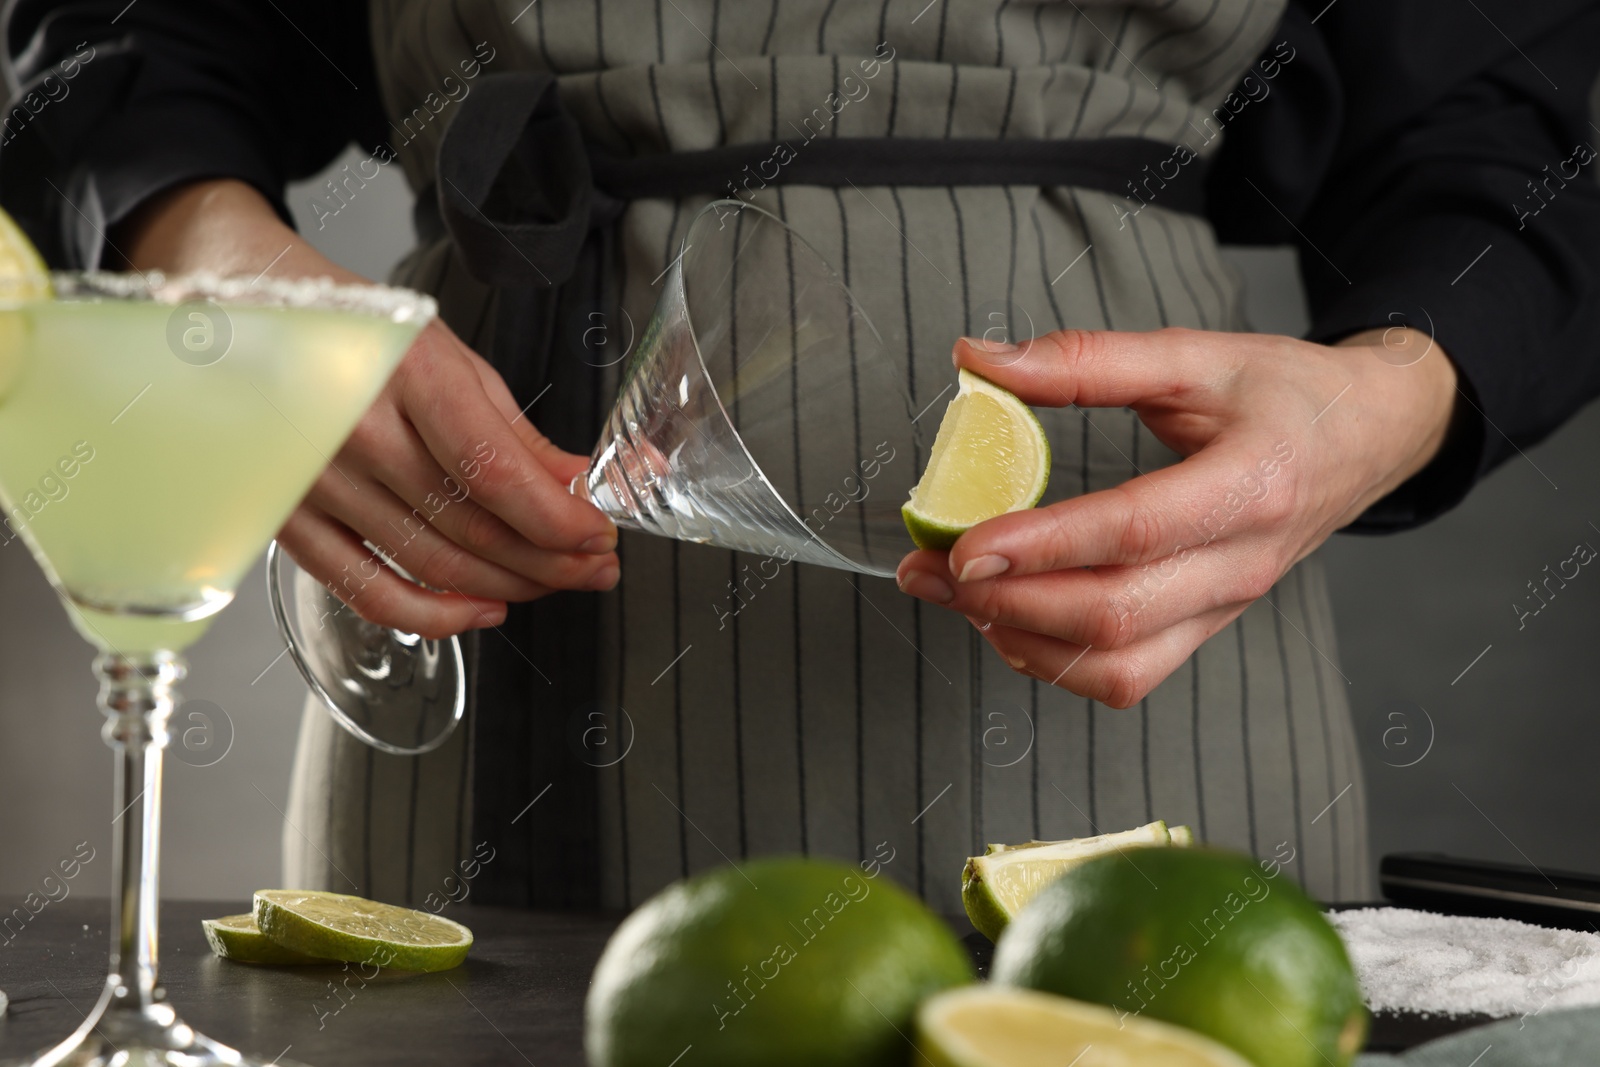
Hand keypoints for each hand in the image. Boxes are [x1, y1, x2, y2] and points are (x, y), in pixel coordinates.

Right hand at [119, 179, 617, 638]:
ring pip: (430, 561)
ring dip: (507, 584)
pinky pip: (362, 586)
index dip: (557, 518)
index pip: (494, 473)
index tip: (599, 534)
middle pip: (470, 524)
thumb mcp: (448, 355)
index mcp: (404, 371)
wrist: (240, 307)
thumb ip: (516, 430)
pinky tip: (479, 610)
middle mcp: (353, 428)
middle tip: (595, 565)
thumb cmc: (352, 323)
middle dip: (550, 558)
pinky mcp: (287, 517)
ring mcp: (314, 478)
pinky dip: (429, 613)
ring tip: (556, 583)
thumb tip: (585, 484)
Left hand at [895, 325, 1456, 706]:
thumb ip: (1087, 360)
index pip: (1137, 531)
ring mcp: (1225, 605)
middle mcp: (1242, 562)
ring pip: (1118, 665)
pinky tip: (1006, 618)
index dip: (1045, 546)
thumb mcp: (1196, 356)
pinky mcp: (1205, 626)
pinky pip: (1125, 675)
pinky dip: (1054, 660)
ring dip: (1022, 640)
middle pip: (1117, 615)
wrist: (1368, 439)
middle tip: (930, 569)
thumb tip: (978, 359)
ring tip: (954, 596)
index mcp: (1252, 484)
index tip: (965, 547)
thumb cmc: (1286, 393)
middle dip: (1010, 602)